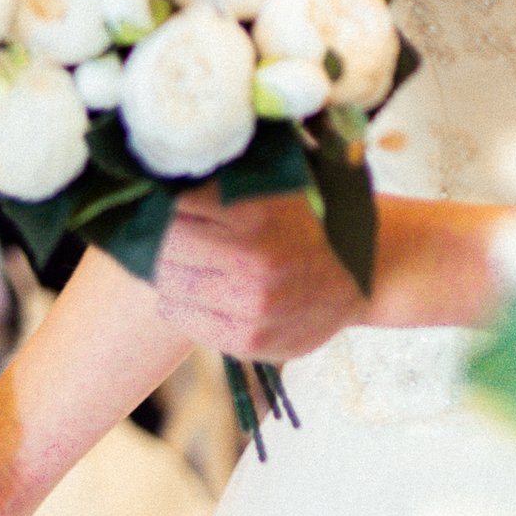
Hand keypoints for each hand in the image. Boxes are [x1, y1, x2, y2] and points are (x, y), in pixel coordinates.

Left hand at [146, 188, 361, 363]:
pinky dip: (182, 302)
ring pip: (167, 284)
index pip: (170, 203)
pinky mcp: (250, 343)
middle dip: (160, 236)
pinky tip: (203, 290)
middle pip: (163, 245)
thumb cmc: (303, 218)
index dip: (162, 199)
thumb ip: (218, 177)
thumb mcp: (270, 182)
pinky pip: (181, 317)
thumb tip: (154, 172)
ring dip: (169, 270)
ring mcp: (253, 307)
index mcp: (254, 210)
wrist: (361, 274)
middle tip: (171, 231)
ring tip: (189, 260)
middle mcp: (253, 261)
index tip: (159, 197)